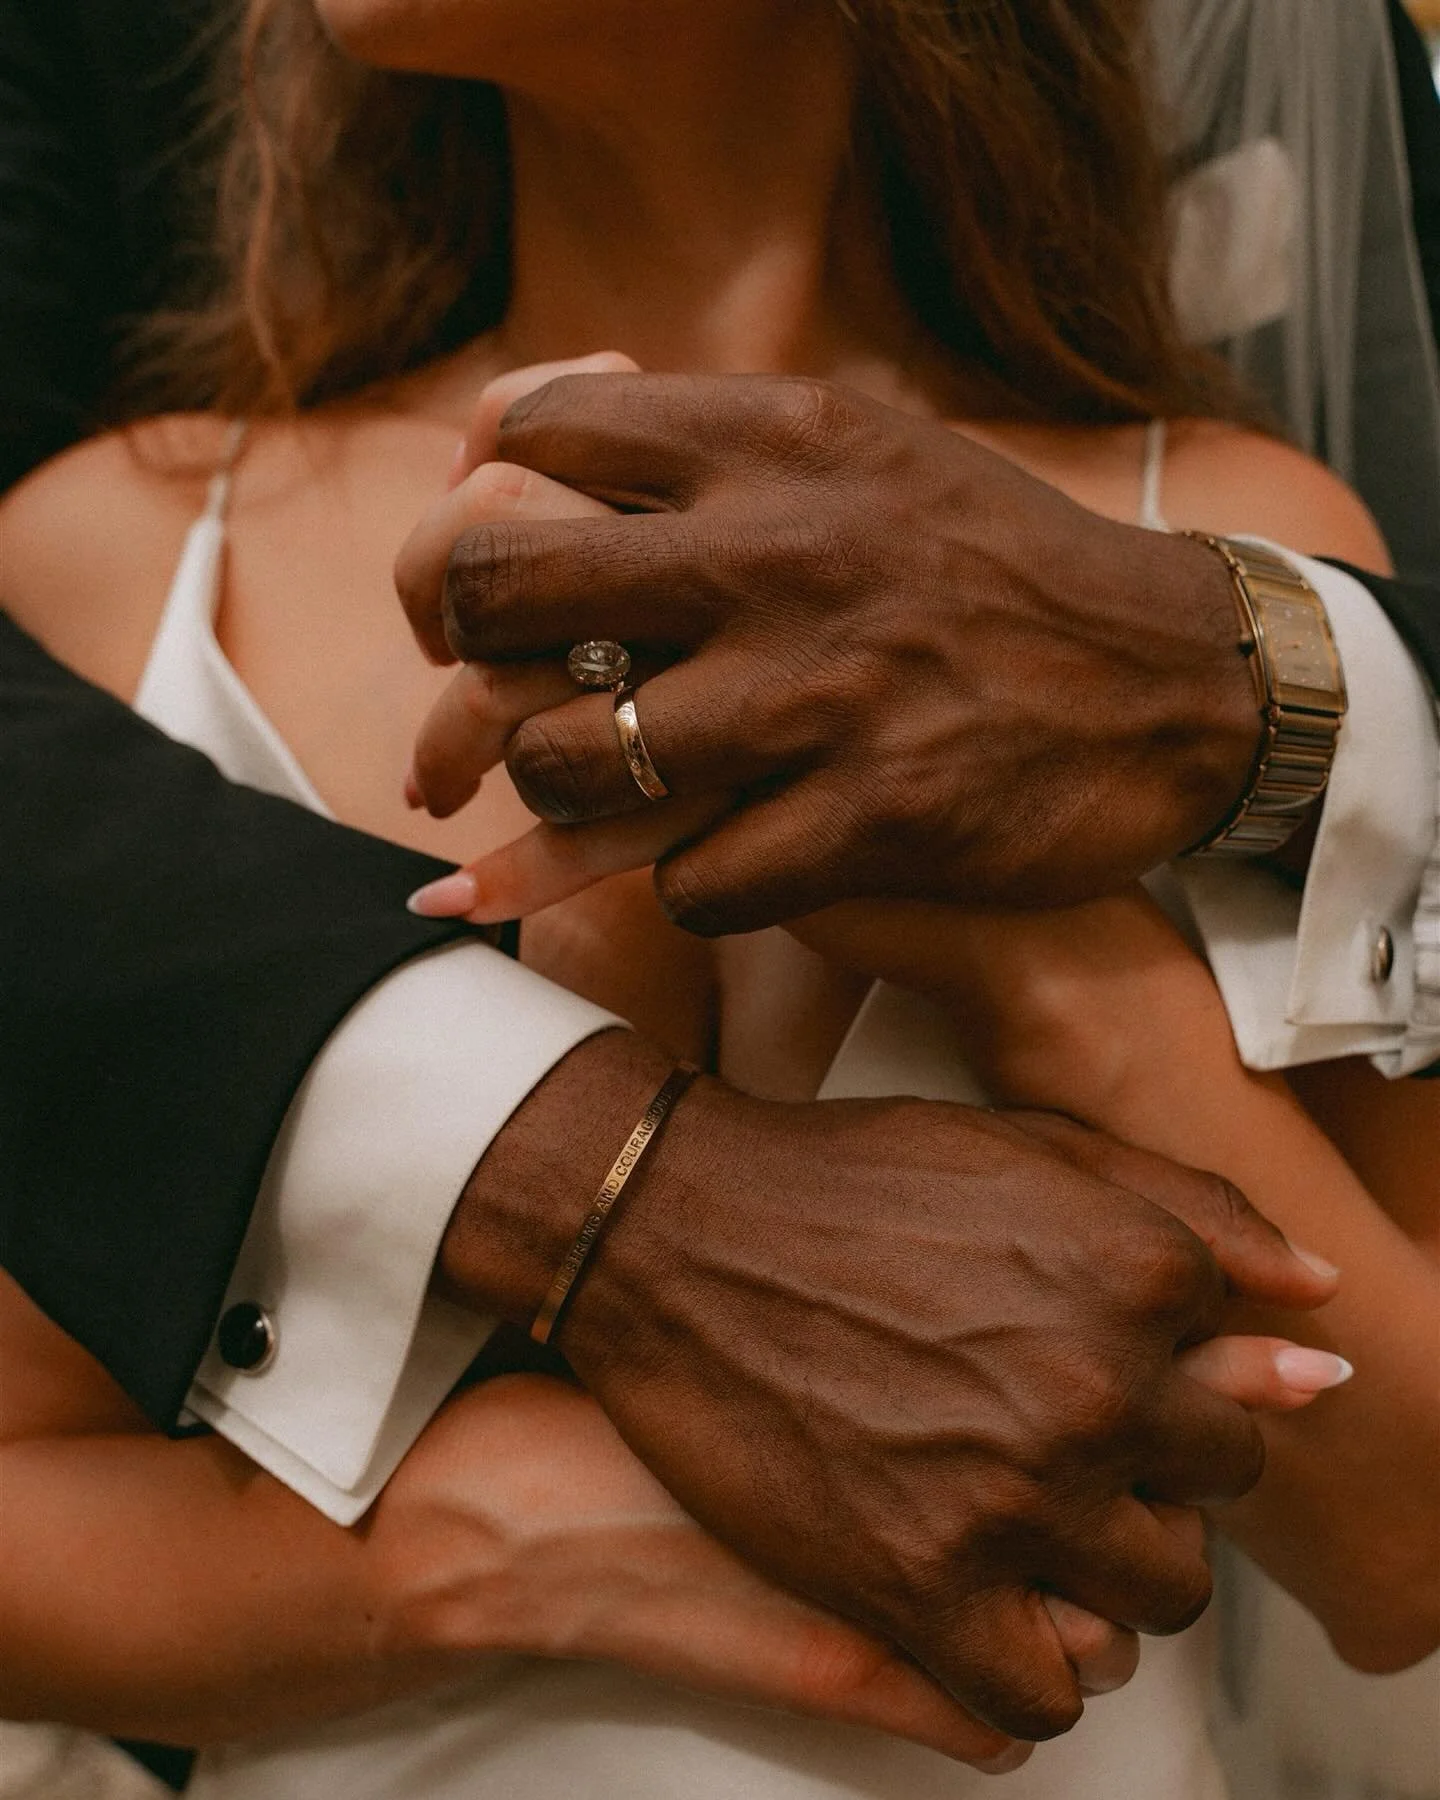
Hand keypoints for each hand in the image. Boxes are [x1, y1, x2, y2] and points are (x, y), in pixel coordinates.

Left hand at [397, 372, 1260, 933]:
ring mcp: (820, 695)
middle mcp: (781, 552)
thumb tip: (513, 447)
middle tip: (490, 689)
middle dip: (461, 647)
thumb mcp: (869, 451)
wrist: (1178, 680)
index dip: (471, 502)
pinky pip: (684, 884)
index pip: (531, 432)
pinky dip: (685, 884)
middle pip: (500, 583)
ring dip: (559, 790)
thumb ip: (716, 447)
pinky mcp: (869, 822)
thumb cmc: (992, 569)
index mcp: (779, 440)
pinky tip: (728, 859)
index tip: (489, 571)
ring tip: (600, 791)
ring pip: (567, 758)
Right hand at [442, 1033, 1336, 1739]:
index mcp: (1132, 1274)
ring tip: (1036, 1527)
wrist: (673, 1231)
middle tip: (1069, 1454)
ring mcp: (1009, 1494)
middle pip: (1212, 1494)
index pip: (1244, 1387)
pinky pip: (1043, 1694)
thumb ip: (1188, 1216)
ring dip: (1112, 1571)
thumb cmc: (841, 1182)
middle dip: (1157, 1478)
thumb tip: (1312, 1303)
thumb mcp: (1024, 1149)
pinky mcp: (916, 1584)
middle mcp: (1092, 1388)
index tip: (1119, 1391)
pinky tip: (991, 1608)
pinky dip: (1035, 1667)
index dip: (1178, 1393)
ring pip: (1157, 1596)